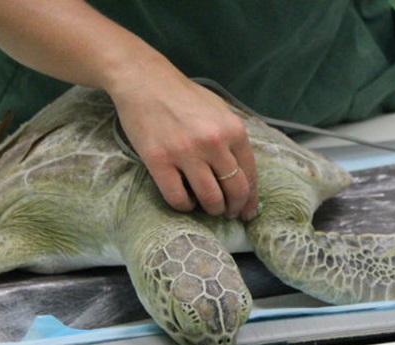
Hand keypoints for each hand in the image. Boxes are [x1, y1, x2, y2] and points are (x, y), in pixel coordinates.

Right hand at [110, 65, 257, 220]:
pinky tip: (184, 201)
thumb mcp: (219, 111)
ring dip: (211, 209)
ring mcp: (185, 152)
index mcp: (233, 130)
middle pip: (234, 190)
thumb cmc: (183, 96)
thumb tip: (243, 175)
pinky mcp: (159, 161)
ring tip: (206, 208)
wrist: (144, 80)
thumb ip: (232, 139)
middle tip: (227, 213)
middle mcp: (213, 142)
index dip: (250, 199)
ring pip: (210, 198)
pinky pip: (178, 198)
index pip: (250, 175)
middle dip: (233, 208)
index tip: (247, 211)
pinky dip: (184, 206)